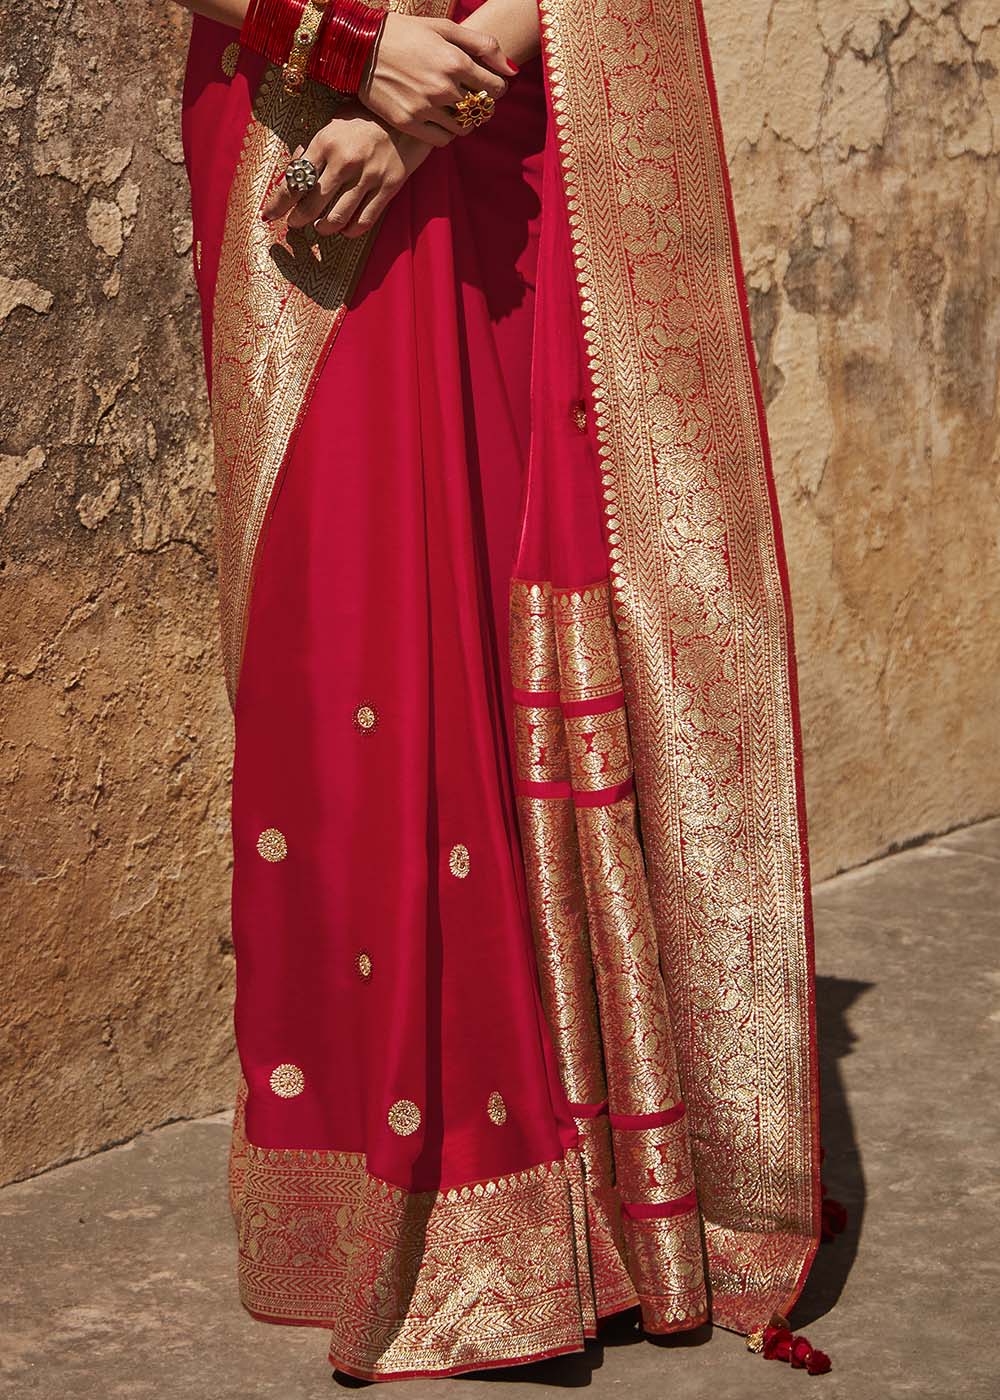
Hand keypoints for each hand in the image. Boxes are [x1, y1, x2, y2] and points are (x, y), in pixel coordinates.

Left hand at [262, 104, 431, 237]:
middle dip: (298, 219)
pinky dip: (349, 231)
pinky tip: (344, 228)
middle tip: (294, 223)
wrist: (406, 116)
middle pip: (311, 205)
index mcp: (326, 142)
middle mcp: (345, 161)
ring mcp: (368, 176)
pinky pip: (364, 221)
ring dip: (323, 228)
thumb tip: (293, 170)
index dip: (278, 202)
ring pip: (336, 218)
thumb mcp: (334, 123)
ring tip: (319, 226)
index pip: (294, 181)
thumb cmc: (365, 119)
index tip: (269, 214)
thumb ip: (313, 148)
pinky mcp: (388, 188)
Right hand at [360, 14, 514, 144]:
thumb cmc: (405, 33)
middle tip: (471, 96)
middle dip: (481, 104)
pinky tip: (441, 120)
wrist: (360, 47)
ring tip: (455, 108)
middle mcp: (443, 87)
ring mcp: (426, 108)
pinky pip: (443, 140)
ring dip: (466, 120)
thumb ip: (483, 45)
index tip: (487, 84)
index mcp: (455, 61)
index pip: (496, 87)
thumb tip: (512, 71)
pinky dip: (448, 133)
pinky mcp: (409, 123)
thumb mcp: (445, 28)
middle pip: (481, 109)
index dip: (496, 87)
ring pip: (464, 128)